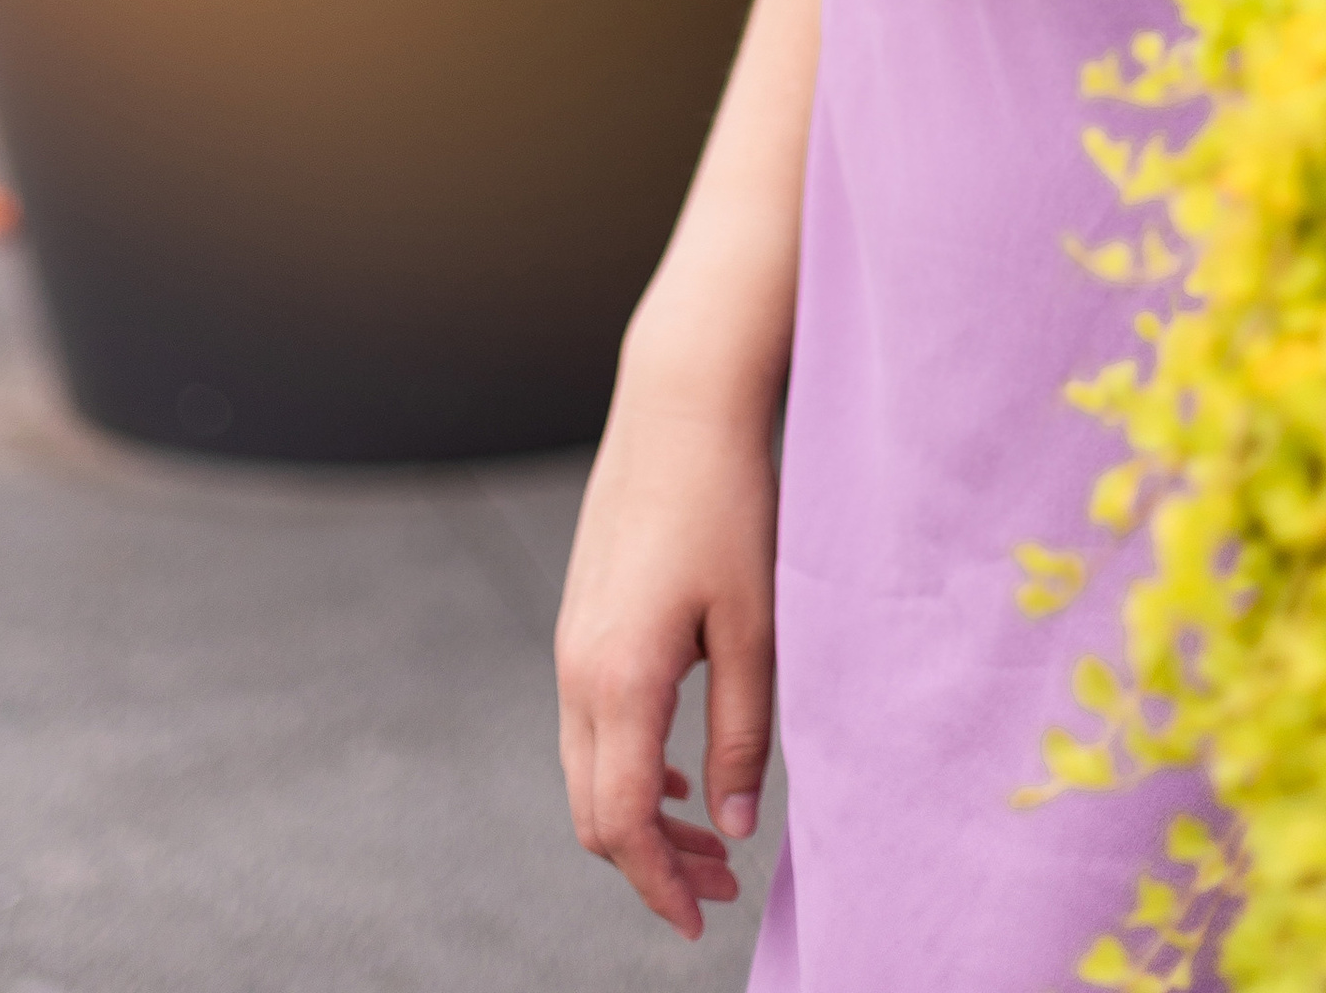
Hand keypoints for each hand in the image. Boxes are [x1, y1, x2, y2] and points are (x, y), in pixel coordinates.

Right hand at [555, 351, 777, 938]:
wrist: (679, 404)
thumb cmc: (729, 504)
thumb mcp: (754, 625)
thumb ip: (743, 730)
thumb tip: (737, 825)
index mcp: (619, 679)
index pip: (622, 823)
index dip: (660, 885)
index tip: (703, 921)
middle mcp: (578, 671)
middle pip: (595, 810)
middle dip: (652, 864)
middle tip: (721, 888)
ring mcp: (572, 643)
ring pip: (589, 769)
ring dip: (643, 815)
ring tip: (714, 836)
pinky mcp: (581, 619)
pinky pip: (591, 724)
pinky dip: (631, 765)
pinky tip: (683, 767)